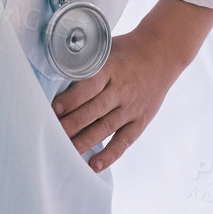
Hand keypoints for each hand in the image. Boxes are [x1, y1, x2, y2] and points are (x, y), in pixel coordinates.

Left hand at [50, 0, 212, 171]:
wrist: (162, 54)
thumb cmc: (126, 50)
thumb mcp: (106, 48)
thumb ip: (85, 61)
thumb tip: (54, 71)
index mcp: (111, 69)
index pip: (89, 86)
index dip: (71, 99)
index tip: (53, 109)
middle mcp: (122, 90)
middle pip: (93, 110)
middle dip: (71, 124)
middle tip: (50, 134)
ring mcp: (132, 107)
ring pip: (105, 128)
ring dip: (84, 141)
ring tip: (65, 151)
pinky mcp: (140, 121)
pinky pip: (123, 141)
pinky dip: (109, 154)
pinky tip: (94, 165)